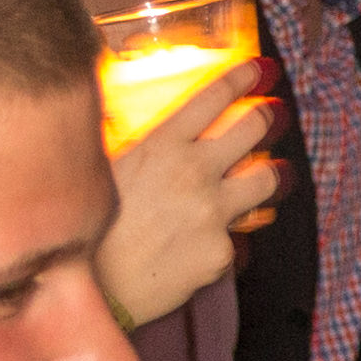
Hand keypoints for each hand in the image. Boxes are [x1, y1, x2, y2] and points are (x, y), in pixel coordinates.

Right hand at [98, 75, 283, 327]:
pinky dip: (226, 235)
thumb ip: (145, 146)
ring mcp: (213, 212)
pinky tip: (203, 243)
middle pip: (254, 127)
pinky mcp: (222, 251)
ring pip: (267, 179)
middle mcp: (194, 171)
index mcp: (162, 145)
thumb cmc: (91, 228)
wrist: (92, 290)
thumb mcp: (107, 169)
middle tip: (269, 116)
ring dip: (267, 174)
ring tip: (264, 175)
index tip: (258, 70)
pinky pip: (238, 234)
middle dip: (265, 117)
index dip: (242, 78)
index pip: (214, 97)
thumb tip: (167, 130)